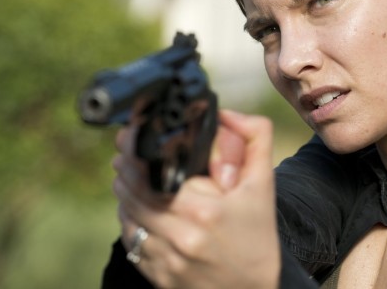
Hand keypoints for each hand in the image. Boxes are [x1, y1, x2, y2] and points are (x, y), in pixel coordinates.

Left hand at [112, 110, 279, 288]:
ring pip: (128, 216)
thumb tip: (227, 113)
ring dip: (123, 192)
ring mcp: (166, 259)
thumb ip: (255, 139)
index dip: (135, 152)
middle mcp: (182, 236)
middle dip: (124, 168)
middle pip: (132, 193)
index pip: (151, 174)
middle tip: (124, 153)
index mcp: (205, 210)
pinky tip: (136, 207)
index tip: (130, 137)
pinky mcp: (157, 275)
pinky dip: (129, 219)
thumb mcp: (263, 184)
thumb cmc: (257, 236)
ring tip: (126, 175)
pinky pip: (131, 241)